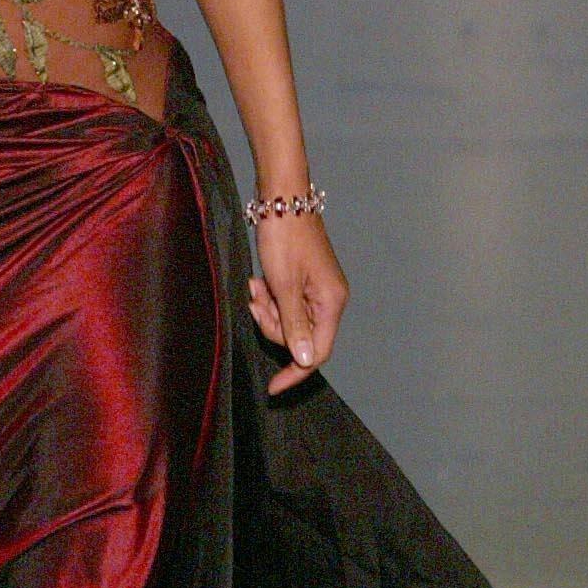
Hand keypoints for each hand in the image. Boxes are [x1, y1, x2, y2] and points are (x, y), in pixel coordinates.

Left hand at [246, 213, 348, 394]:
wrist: (282, 199)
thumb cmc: (284, 238)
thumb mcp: (284, 285)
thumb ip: (295, 325)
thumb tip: (306, 361)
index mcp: (331, 303)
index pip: (317, 353)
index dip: (295, 372)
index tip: (272, 387)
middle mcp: (329, 300)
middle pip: (300, 337)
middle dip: (273, 326)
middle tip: (255, 302)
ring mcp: (317, 290)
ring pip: (289, 320)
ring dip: (268, 309)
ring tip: (255, 285)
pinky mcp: (305, 281)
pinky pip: (286, 303)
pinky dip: (270, 298)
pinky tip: (258, 281)